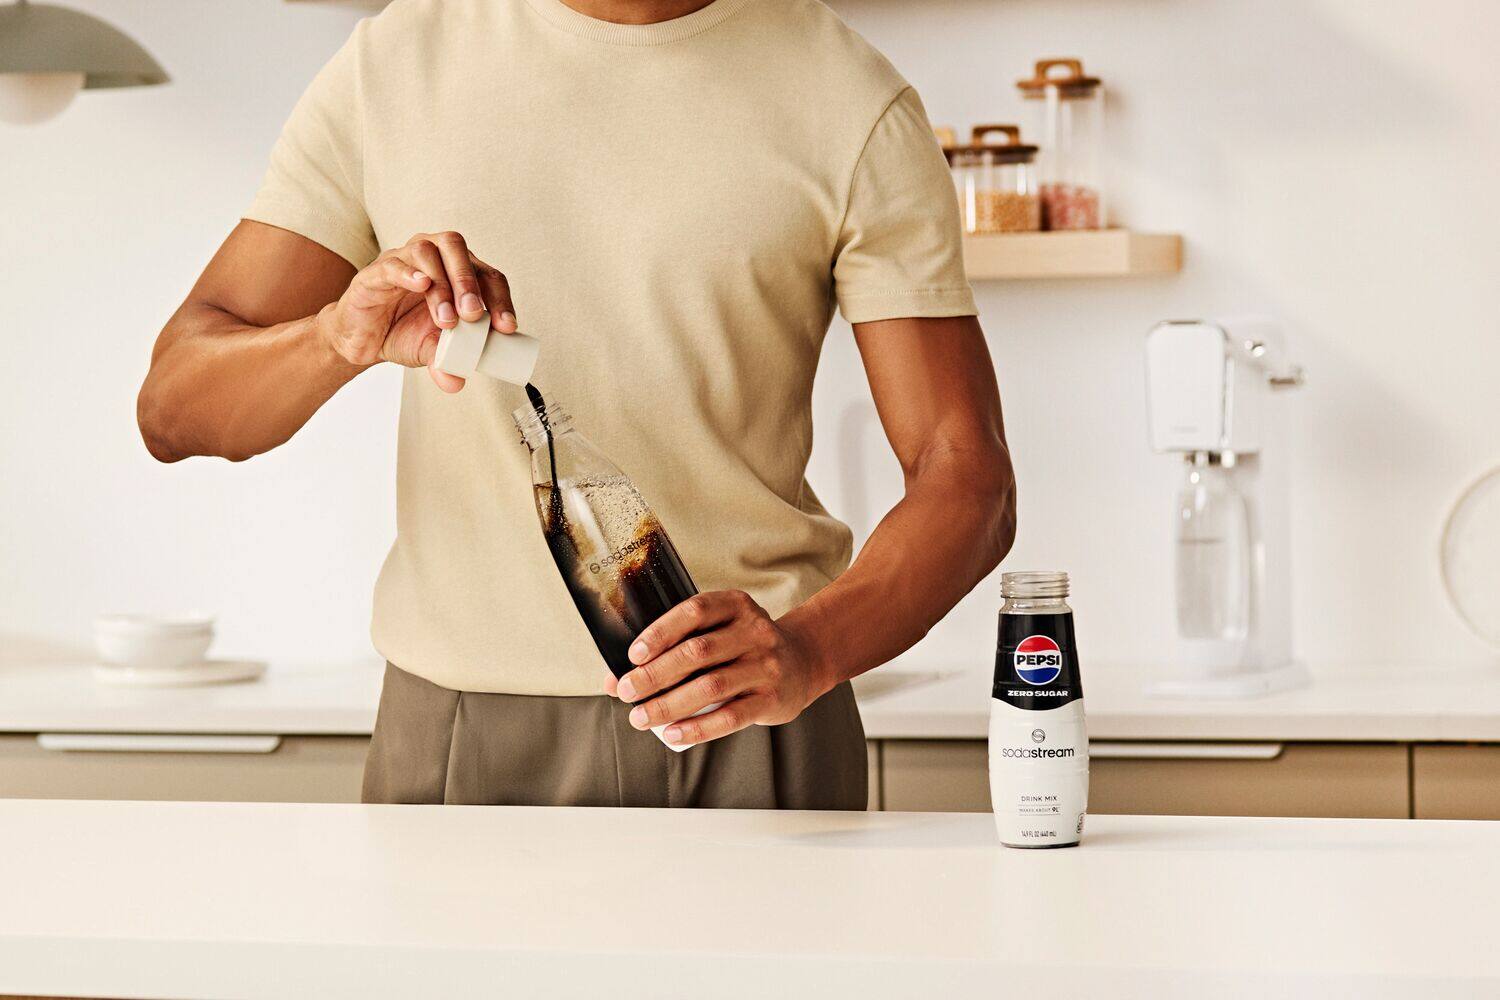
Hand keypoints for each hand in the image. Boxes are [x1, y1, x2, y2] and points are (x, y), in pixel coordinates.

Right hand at [315, 231, 516, 392]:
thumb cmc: (403, 332)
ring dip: (442, 285)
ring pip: (427, 253)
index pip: (486, 276)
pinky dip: (408, 273)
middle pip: (457, 249)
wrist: (363, 338)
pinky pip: (393, 265)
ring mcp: (403, 260)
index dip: (500, 299)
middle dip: (469, 282)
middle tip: (473, 315)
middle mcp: (433, 257)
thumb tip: (456, 383)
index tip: (506, 327)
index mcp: (456, 272)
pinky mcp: (376, 272)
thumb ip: (446, 362)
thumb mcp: (430, 350)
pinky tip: (421, 284)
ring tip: (446, 319)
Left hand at [603, 591, 831, 747]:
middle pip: (698, 652)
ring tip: (641, 717)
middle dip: (655, 674)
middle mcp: (754, 631)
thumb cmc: (744, 647)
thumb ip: (673, 648)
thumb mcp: (718, 632)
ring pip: (711, 686)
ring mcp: (766, 666)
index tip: (633, 654)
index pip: (694, 612)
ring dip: (669, 704)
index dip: (661, 632)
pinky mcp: (772, 699)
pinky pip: (731, 716)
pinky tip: (673, 733)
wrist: (803, 662)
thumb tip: (614, 679)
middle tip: (627, 691)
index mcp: (735, 605)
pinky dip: (698, 727)